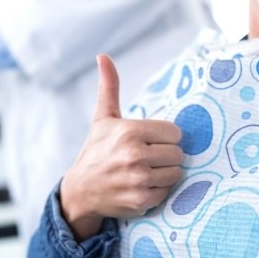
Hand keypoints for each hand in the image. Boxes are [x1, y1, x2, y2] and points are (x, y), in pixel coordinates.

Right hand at [60, 54, 182, 240]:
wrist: (80, 190)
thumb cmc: (96, 149)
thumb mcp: (103, 117)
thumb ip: (110, 86)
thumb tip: (103, 56)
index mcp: (131, 131)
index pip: (175, 132)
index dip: (166, 136)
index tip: (153, 140)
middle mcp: (135, 155)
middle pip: (178, 153)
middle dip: (167, 154)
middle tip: (150, 156)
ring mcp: (138, 180)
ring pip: (176, 172)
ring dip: (165, 172)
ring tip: (148, 170)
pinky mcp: (141, 200)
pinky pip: (168, 192)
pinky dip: (159, 190)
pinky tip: (143, 184)